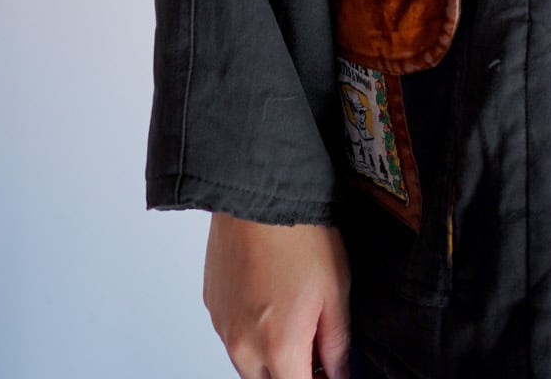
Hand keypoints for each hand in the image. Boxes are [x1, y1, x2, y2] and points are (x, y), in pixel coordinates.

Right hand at [203, 212, 351, 378]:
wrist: (258, 190)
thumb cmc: (300, 234)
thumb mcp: (336, 291)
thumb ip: (337, 344)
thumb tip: (339, 372)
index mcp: (279, 349)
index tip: (328, 370)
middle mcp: (243, 346)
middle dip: (291, 372)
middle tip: (313, 348)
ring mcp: (223, 326)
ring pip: (247, 362)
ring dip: (268, 355)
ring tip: (290, 316)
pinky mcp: (211, 303)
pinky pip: (231, 333)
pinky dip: (250, 330)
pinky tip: (268, 298)